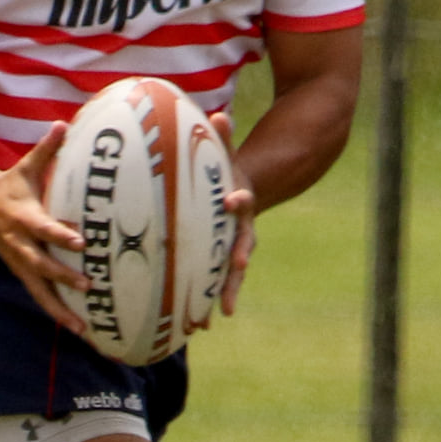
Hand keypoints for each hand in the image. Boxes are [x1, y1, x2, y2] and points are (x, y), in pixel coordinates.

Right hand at [0, 124, 88, 335]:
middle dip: (64, 277)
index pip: (43, 228)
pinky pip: (40, 297)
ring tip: (83, 329)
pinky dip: (57, 313)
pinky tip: (78, 328)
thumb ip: (47, 148)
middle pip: (42, 265)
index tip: (81, 242)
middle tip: (89, 286)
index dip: (60, 235)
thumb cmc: (11, 185)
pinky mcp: (21, 274)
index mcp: (23, 217)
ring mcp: (19, 263)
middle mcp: (19, 244)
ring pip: (39, 291)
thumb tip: (63, 123)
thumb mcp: (26, 166)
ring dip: (60, 310)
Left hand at [210, 112, 255, 316]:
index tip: (232, 201)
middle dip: (238, 259)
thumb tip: (218, 114)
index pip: (241, 199)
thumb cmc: (223, 172)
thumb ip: (222, 137)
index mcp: (240, 202)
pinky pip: (215, 285)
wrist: (241, 195)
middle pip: (243, 245)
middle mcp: (241, 228)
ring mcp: (233, 248)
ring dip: (224, 293)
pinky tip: (197, 327)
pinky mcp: (221, 262)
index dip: (238, 199)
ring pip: (230, 274)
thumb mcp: (224, 153)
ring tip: (215, 316)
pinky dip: (208, 304)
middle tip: (237, 269)